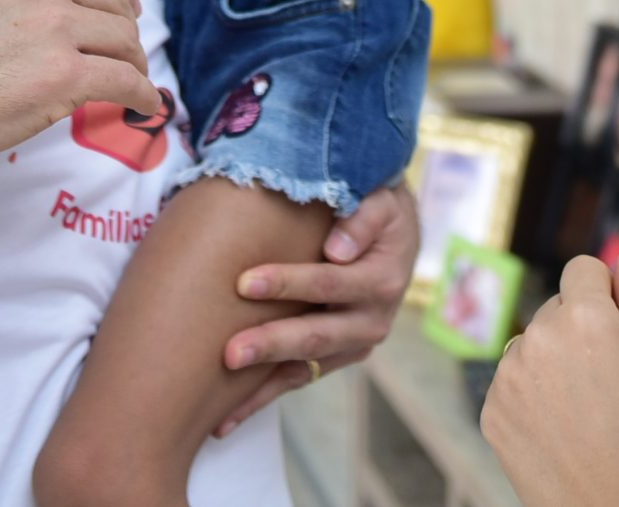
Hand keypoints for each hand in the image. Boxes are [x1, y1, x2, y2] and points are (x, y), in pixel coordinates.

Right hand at [0, 0, 158, 176]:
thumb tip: (64, 5)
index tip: (124, 8)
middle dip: (125, 28)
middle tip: (127, 53)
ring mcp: (54, 24)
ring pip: (123, 39)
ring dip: (134, 62)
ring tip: (131, 80)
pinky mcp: (65, 73)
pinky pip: (125, 79)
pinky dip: (141, 93)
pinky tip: (142, 104)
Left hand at [210, 180, 420, 435]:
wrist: (395, 233)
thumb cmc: (378, 209)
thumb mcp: (381, 201)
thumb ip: (362, 218)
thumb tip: (336, 249)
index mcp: (381, 281)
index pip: (330, 282)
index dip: (288, 283)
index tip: (245, 281)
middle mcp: (371, 321)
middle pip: (316, 336)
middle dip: (271, 344)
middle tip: (230, 353)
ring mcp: (353, 344)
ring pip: (304, 368)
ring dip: (262, 387)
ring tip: (222, 407)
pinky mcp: (335, 356)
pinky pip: (298, 378)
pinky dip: (264, 396)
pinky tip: (228, 416)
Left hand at [481, 249, 618, 506]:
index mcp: (585, 320)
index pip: (584, 268)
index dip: (608, 296)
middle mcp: (536, 339)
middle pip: (558, 307)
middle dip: (582, 330)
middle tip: (613, 385)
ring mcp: (506, 377)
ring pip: (533, 343)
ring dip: (554, 361)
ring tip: (589, 411)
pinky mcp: (490, 410)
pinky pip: (512, 379)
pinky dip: (533, 394)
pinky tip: (563, 428)